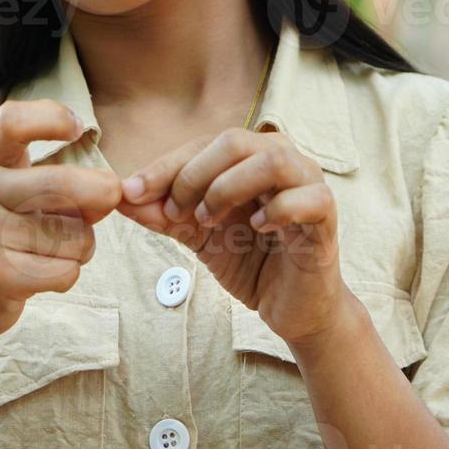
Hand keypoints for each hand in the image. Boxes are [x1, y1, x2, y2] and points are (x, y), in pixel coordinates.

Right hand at [0, 99, 122, 348]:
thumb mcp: (9, 192)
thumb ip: (57, 184)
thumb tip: (111, 190)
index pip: (11, 121)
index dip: (50, 117)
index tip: (76, 128)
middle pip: (62, 182)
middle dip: (101, 194)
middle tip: (108, 199)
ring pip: (73, 235)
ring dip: (80, 247)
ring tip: (52, 251)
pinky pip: (66, 271)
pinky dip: (67, 276)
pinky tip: (41, 275)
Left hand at [115, 127, 348, 346]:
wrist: (291, 309)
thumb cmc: (251, 262)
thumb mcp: (197, 235)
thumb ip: (164, 214)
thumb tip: (121, 197)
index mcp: (250, 157)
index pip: (203, 144)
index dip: (165, 165)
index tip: (132, 192)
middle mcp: (282, 160)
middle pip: (235, 140)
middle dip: (193, 175)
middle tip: (176, 213)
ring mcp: (309, 185)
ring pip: (272, 159)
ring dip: (229, 188)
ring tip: (209, 220)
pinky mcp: (327, 217)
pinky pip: (307, 197)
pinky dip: (276, 210)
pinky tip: (255, 229)